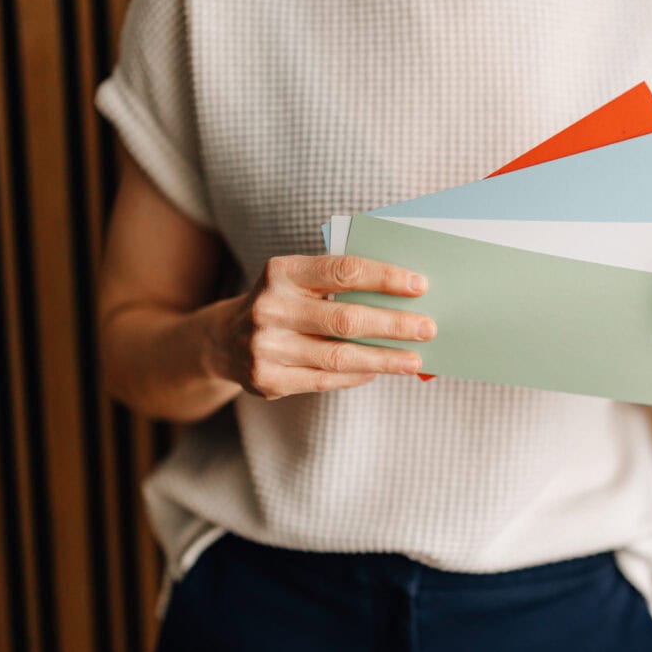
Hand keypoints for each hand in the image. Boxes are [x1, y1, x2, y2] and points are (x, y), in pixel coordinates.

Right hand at [208, 255, 435, 397]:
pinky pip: (325, 380)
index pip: (343, 271)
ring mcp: (265, 347)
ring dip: (384, 359)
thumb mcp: (298, 281)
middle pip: (346, 318)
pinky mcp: (267, 380)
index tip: (420, 286)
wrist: (223, 340)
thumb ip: (338, 284)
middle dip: (394, 324)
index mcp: (281, 271)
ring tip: (415, 359)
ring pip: (339, 356)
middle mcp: (269, 307)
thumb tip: (403, 300)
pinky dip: (358, 375)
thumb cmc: (283, 303)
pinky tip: (379, 371)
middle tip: (428, 328)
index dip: (385, 277)